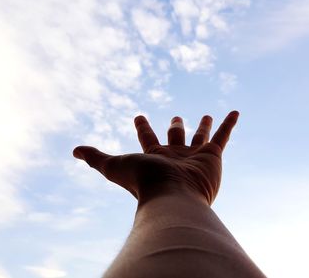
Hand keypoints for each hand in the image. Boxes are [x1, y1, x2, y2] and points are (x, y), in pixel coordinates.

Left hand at [73, 111, 238, 204]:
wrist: (172, 195)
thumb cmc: (142, 181)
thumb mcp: (113, 165)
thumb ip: (95, 157)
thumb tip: (73, 150)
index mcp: (154, 157)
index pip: (147, 138)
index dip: (142, 126)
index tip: (138, 116)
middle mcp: (175, 156)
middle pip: (175, 137)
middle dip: (175, 127)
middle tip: (176, 117)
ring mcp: (195, 157)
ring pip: (200, 136)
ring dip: (203, 126)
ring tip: (205, 115)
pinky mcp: (213, 156)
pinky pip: (223, 136)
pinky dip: (229, 123)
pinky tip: (235, 112)